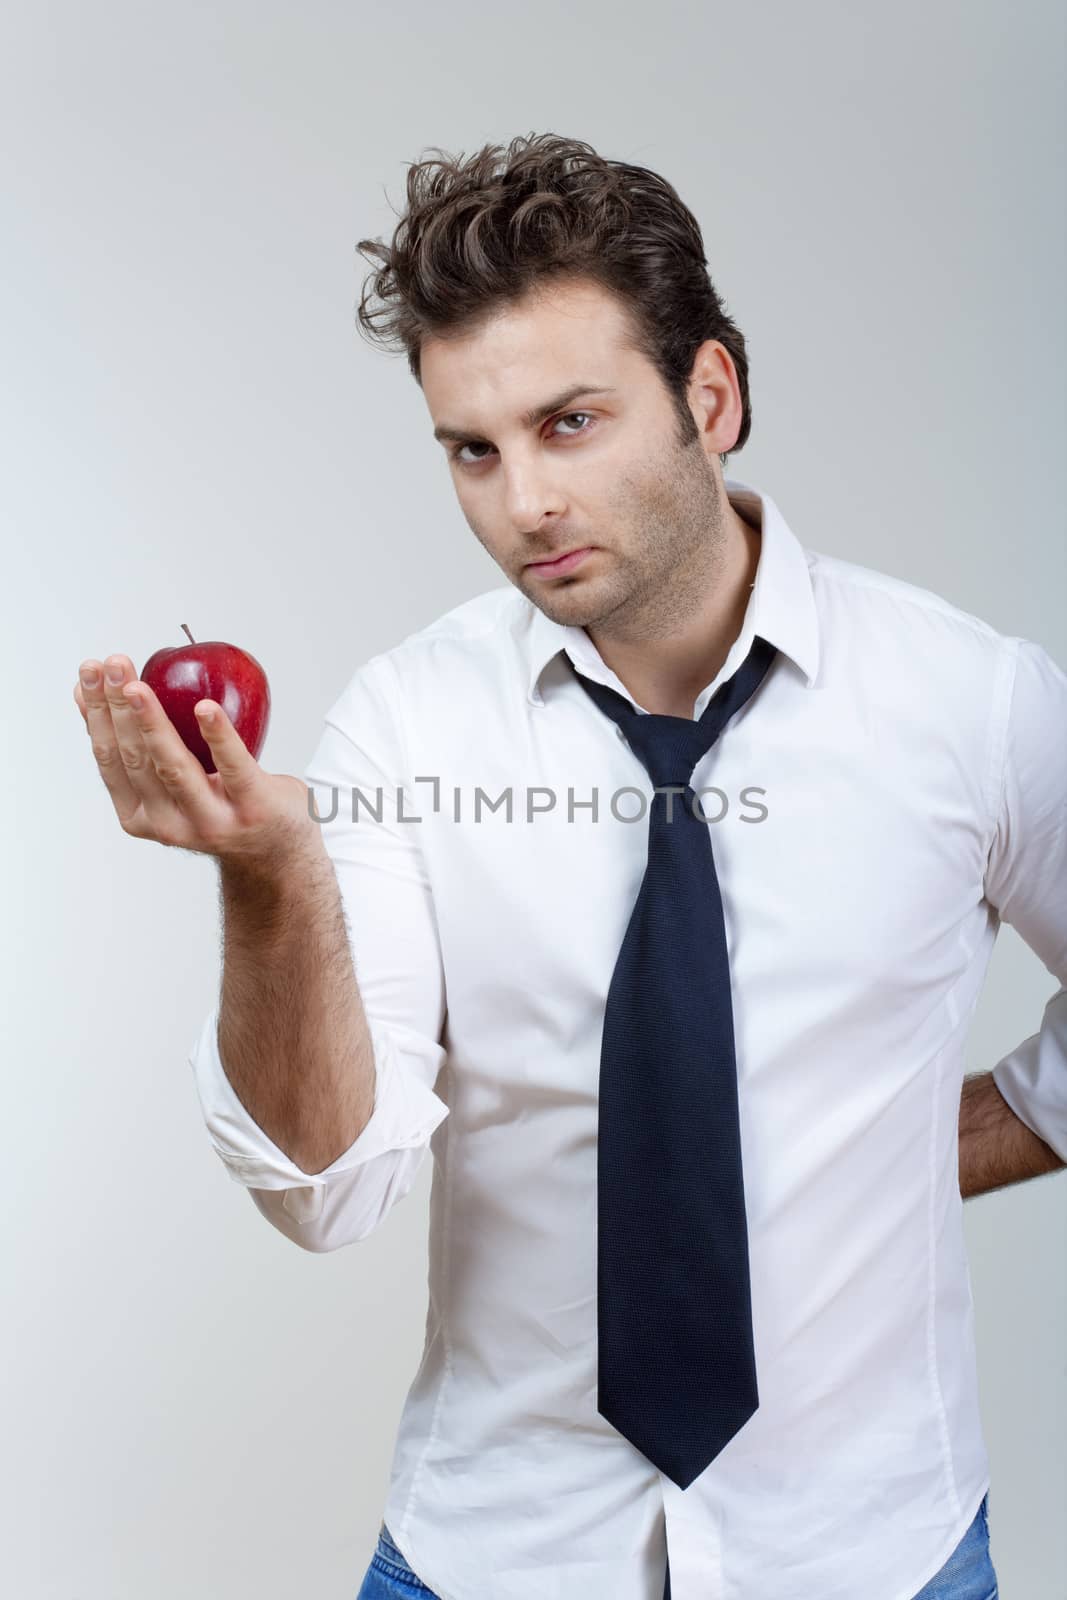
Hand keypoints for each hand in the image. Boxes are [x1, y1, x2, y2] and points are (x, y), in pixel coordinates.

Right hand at [74, 653, 320, 865]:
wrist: (278, 848)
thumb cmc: (221, 803)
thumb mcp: (173, 786)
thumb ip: (147, 752)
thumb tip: (107, 694)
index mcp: (141, 816)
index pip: (109, 760)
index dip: (95, 716)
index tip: (89, 675)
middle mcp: (170, 824)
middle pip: (134, 759)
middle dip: (116, 708)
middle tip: (112, 665)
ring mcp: (211, 820)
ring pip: (172, 765)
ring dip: (150, 720)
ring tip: (137, 684)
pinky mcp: (252, 807)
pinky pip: (232, 766)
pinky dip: (217, 735)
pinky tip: (205, 708)